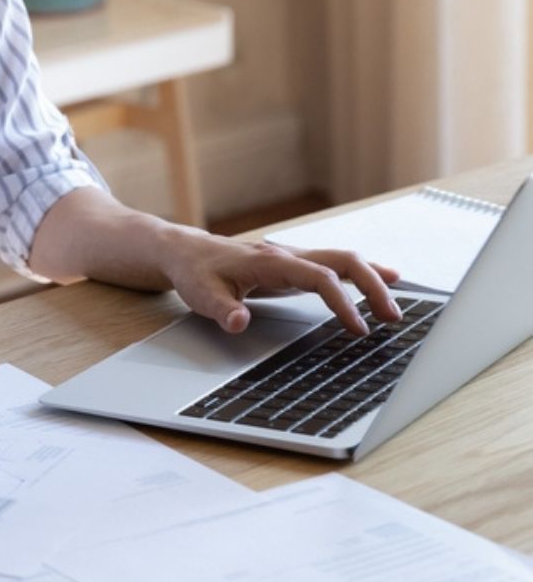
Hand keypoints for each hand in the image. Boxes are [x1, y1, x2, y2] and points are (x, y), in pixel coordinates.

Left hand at [157, 229, 401, 335]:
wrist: (185, 252)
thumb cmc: (195, 272)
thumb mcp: (200, 294)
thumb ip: (221, 310)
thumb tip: (239, 323)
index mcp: (270, 261)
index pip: (319, 278)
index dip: (342, 303)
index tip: (358, 329)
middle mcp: (287, 254)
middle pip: (342, 261)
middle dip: (372, 286)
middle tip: (393, 318)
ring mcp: (293, 258)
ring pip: (342, 260)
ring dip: (372, 279)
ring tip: (396, 306)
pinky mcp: (293, 266)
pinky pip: (334, 265)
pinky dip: (361, 274)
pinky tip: (382, 282)